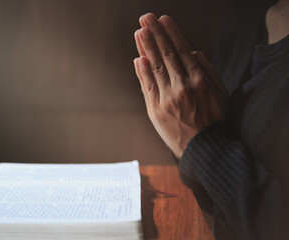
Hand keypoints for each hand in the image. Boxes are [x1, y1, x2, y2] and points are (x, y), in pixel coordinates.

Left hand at [133, 13, 227, 157]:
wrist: (204, 148)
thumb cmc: (214, 120)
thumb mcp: (220, 93)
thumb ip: (208, 70)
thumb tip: (194, 52)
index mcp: (199, 80)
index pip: (181, 51)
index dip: (170, 34)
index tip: (163, 20)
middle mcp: (182, 86)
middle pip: (166, 55)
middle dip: (154, 34)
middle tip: (145, 19)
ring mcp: (167, 98)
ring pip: (155, 68)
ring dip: (146, 48)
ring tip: (139, 32)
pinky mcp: (156, 110)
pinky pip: (148, 87)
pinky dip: (142, 72)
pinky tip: (138, 58)